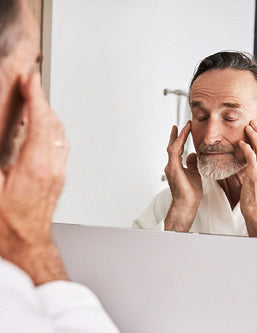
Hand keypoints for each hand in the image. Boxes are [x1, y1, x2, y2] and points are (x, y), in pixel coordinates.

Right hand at [0, 72, 68, 284]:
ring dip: (48, 113)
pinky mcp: (59, 177)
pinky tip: (42, 127)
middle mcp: (52, 167)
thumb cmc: (8, 224)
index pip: (41, 122)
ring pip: (59, 133)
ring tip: (34, 101)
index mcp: (35, 166)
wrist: (26, 244)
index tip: (31, 80)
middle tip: (30, 84)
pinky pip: (60, 145)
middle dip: (42, 100)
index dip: (36, 97)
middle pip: (53, 124)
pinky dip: (51, 129)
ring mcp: (58, 172)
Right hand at [164, 121, 201, 230]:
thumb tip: (193, 154)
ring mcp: (171, 167)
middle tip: (182, 124)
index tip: (185, 129)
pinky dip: (178, 142)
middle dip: (177, 134)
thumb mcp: (194, 173)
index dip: (180, 138)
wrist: (187, 204)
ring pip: (173, 147)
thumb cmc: (191, 193)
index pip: (178, 149)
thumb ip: (192, 163)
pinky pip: (174, 151)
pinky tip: (183, 135)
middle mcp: (171, 165)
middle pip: (173, 145)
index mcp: (176, 167)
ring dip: (179, 136)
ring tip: (184, 126)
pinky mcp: (173, 168)